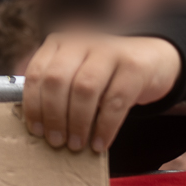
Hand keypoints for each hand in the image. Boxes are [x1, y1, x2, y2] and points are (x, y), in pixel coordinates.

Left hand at [22, 33, 181, 153]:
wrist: (151, 60)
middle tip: (56, 141)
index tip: (36, 131)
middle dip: (53, 116)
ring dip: (78, 123)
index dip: (33, 105)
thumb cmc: (104, 77)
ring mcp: (109, 50)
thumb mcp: (76, 74)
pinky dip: (104, 127)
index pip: (37, 73)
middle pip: (57, 80)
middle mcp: (82, 41)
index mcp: (60, 43)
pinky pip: (115, 101)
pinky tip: (99, 144)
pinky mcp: (133, 66)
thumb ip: (56, 92)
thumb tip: (38, 129)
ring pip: (84, 89)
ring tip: (76, 145)